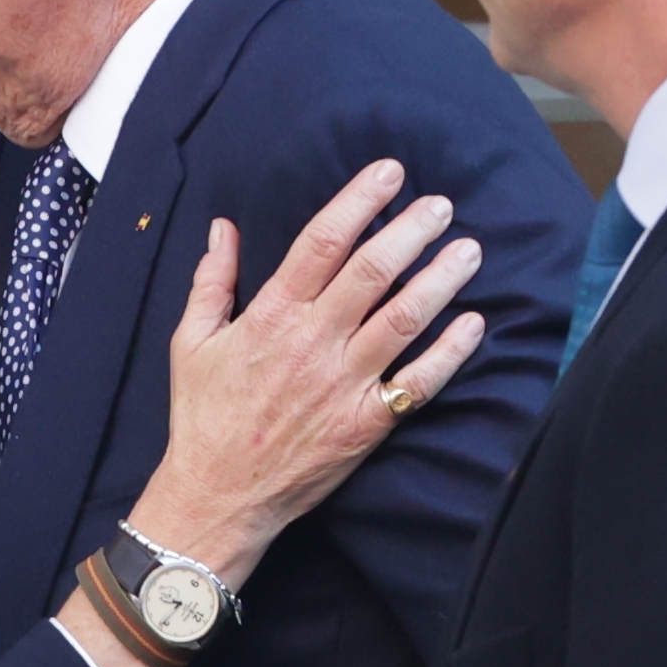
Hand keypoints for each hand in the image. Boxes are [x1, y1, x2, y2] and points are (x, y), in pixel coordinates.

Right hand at [57, 159, 486, 666]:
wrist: (219, 494)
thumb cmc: (202, 417)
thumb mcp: (190, 343)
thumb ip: (211, 282)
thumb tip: (224, 228)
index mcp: (268, 317)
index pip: (321, 242)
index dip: (359, 201)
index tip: (390, 172)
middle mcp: (311, 343)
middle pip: (372, 271)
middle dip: (411, 229)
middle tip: (441, 204)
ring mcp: (344, 384)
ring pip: (405, 318)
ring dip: (442, 278)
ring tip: (469, 249)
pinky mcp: (367, 422)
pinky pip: (420, 380)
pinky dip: (452, 350)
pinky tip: (475, 322)